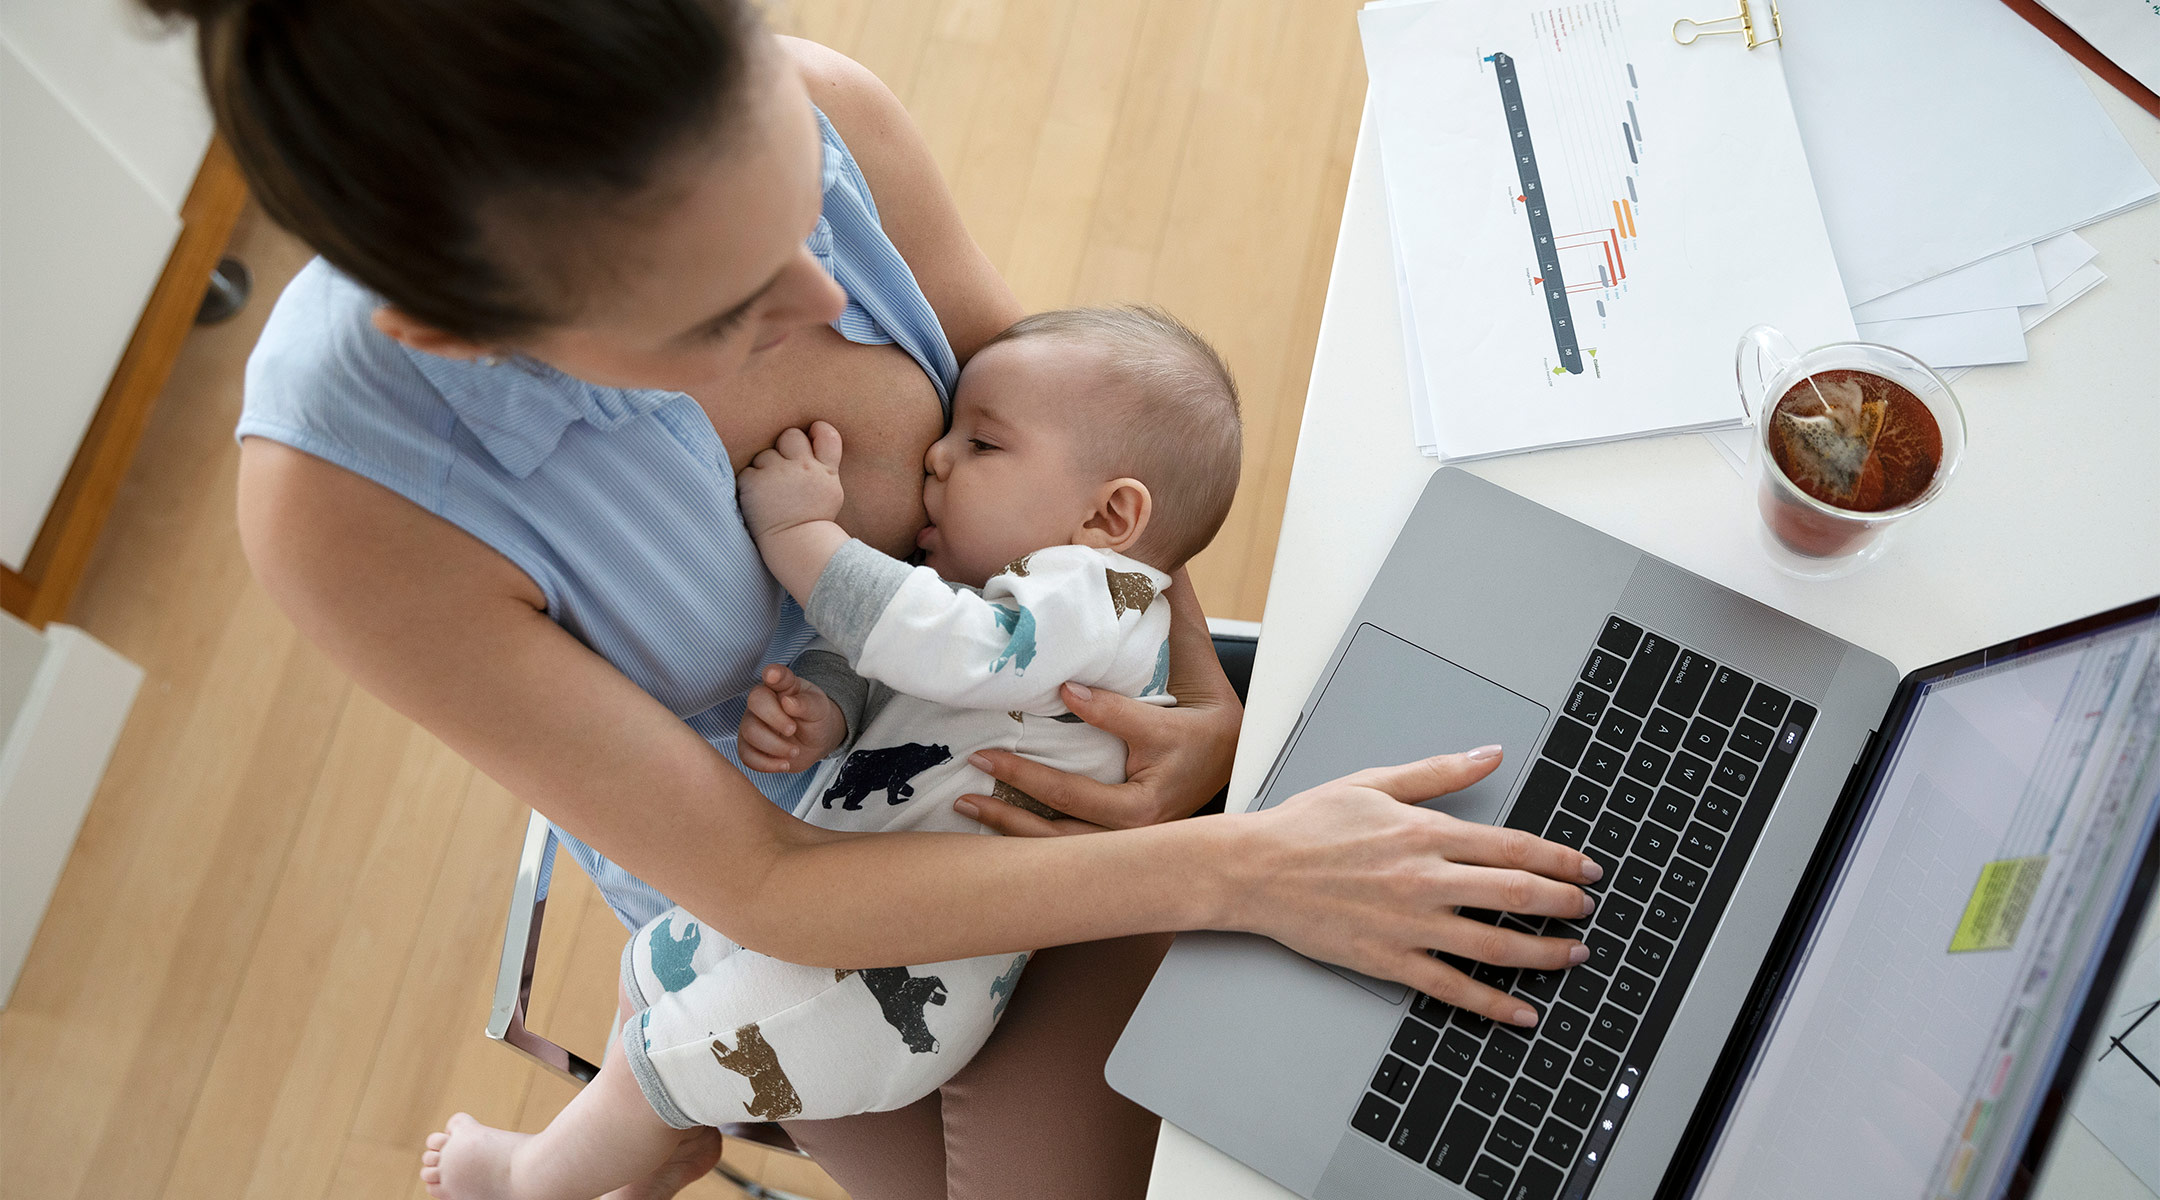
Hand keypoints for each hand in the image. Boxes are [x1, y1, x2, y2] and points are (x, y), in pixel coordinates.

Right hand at [737, 665, 848, 773]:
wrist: (815, 741)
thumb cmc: (815, 718)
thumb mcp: (819, 708)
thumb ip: (807, 703)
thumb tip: (788, 702)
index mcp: (782, 686)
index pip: (775, 675)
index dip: (773, 674)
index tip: (773, 676)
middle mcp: (762, 702)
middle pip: (755, 702)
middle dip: (775, 719)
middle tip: (792, 730)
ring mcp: (752, 723)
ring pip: (750, 732)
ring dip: (774, 746)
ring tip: (795, 751)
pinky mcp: (750, 746)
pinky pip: (746, 755)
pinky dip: (766, 764)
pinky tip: (784, 764)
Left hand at [739, 422, 845, 544]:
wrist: (796, 547)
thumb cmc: (814, 522)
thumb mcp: (832, 492)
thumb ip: (825, 467)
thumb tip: (816, 438)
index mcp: (825, 471)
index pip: (826, 434)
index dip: (818, 430)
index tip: (811, 437)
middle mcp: (803, 467)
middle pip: (791, 435)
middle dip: (785, 448)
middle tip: (783, 472)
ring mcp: (777, 473)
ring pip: (765, 454)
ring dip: (765, 468)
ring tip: (771, 493)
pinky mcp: (754, 482)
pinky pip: (748, 472)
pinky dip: (750, 485)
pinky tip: (758, 501)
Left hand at [958, 567, 1238, 834]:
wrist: (1232, 766)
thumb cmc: (1207, 712)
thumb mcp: (1198, 663)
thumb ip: (1177, 615)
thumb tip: (1167, 561)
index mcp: (1176, 750)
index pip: (1131, 726)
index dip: (1099, 709)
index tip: (1063, 690)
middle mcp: (1153, 805)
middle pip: (1082, 798)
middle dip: (1028, 779)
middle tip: (983, 755)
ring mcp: (1132, 836)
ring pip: (1066, 840)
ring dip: (1011, 822)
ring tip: (967, 799)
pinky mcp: (1115, 849)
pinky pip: (1063, 853)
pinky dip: (1021, 842)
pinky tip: (984, 826)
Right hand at [1233, 751, 1600, 1027]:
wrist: (1255, 870)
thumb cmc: (1308, 825)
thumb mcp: (1375, 783)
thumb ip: (1439, 772)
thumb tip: (1490, 754)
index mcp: (1425, 832)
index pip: (1513, 847)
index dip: (1559, 860)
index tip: (1587, 869)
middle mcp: (1426, 879)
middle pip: (1516, 895)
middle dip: (1564, 904)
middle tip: (1588, 910)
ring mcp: (1411, 925)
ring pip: (1496, 945)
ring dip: (1545, 953)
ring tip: (1574, 955)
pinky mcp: (1390, 960)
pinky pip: (1454, 988)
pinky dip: (1493, 1004)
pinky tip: (1522, 1012)